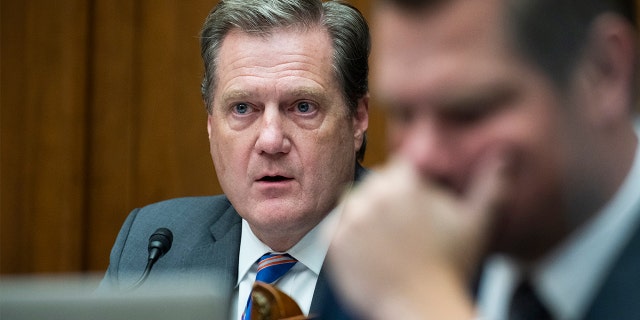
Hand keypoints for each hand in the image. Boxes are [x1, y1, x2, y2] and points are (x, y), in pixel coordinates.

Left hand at [326, 154, 508, 318]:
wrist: (421, 308)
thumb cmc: (452, 267)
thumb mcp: (477, 223)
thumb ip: (491, 183)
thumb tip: (506, 153)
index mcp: (405, 185)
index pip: (399, 168)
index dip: (408, 185)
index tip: (415, 207)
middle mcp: (374, 197)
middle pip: (375, 185)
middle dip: (387, 199)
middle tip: (402, 227)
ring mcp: (352, 220)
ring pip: (354, 203)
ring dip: (366, 214)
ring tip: (386, 240)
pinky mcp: (335, 242)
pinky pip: (336, 227)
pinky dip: (348, 235)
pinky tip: (370, 250)